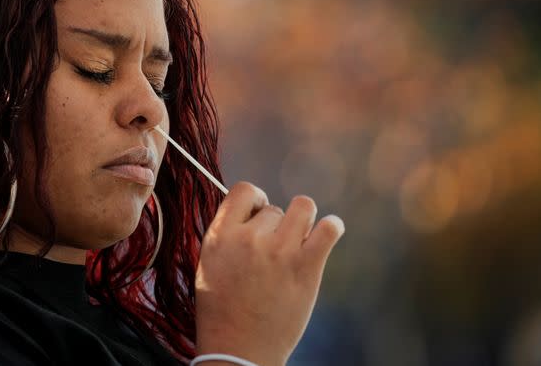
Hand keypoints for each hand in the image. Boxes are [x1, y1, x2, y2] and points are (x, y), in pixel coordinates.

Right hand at [195, 182, 344, 365]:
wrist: (239, 350)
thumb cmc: (221, 310)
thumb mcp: (209, 262)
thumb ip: (228, 233)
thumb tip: (253, 209)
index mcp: (220, 236)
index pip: (245, 190)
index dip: (255, 200)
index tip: (258, 217)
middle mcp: (249, 239)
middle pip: (274, 208)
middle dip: (275, 227)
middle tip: (272, 254)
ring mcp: (279, 252)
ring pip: (303, 207)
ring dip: (302, 221)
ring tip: (298, 241)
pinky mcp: (306, 267)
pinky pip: (328, 228)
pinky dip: (331, 228)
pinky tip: (326, 235)